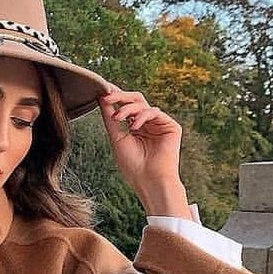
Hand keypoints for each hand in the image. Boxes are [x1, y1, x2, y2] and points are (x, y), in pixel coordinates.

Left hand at [98, 85, 183, 200]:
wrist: (149, 182)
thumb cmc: (133, 166)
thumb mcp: (116, 138)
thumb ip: (110, 118)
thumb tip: (101, 98)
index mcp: (136, 127)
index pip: (126, 106)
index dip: (115, 97)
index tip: (101, 91)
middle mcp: (148, 123)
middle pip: (135, 99)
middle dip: (119, 96)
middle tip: (106, 96)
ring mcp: (160, 124)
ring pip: (142, 104)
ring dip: (127, 108)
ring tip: (117, 118)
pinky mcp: (171, 126)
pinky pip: (154, 112)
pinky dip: (142, 116)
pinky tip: (134, 126)